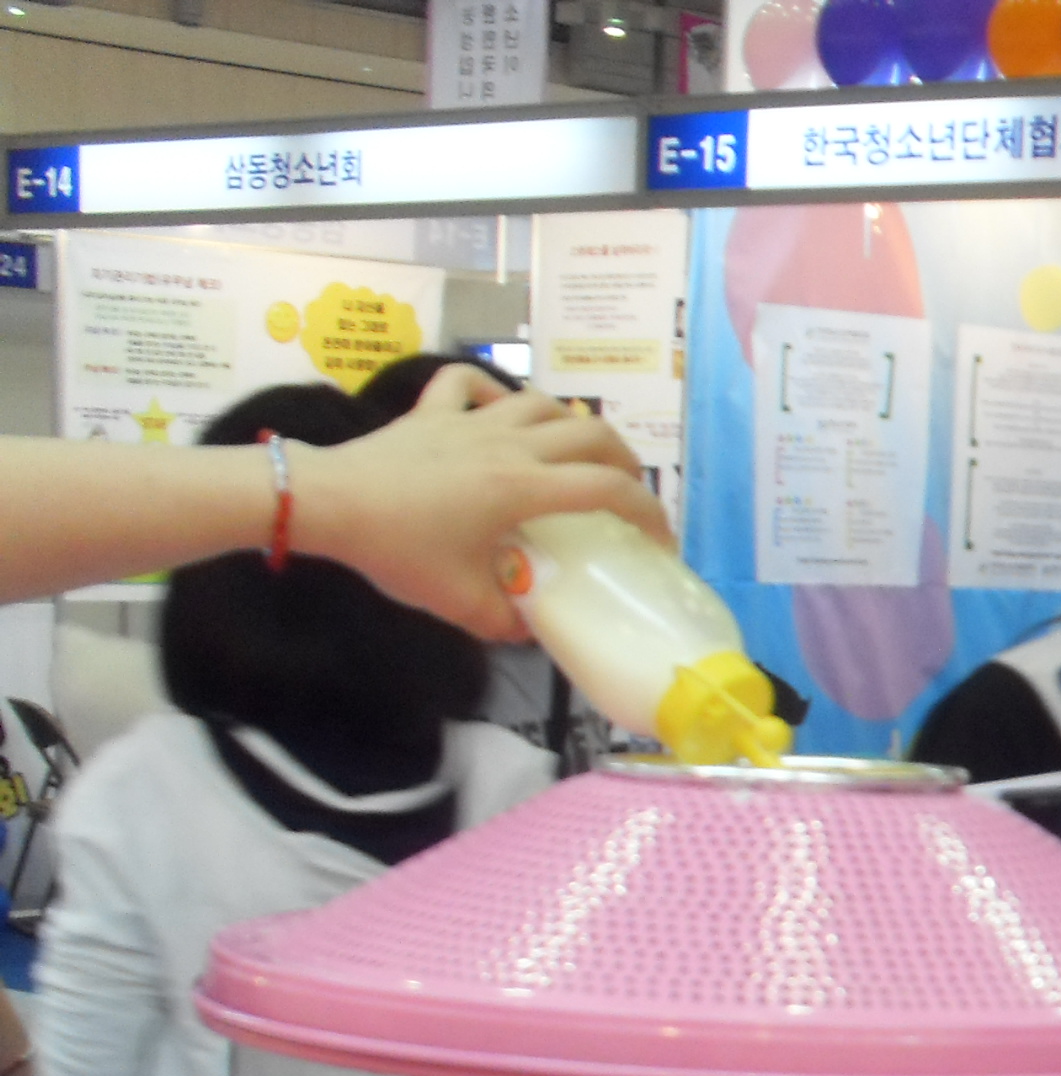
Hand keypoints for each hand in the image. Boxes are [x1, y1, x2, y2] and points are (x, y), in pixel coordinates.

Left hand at [296, 365, 668, 642]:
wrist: (325, 501)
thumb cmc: (396, 549)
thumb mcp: (459, 603)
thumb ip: (506, 621)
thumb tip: (531, 629)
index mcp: (524, 488)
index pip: (609, 489)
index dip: (648, 512)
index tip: (658, 540)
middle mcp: (509, 445)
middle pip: (592, 432)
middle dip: (625, 459)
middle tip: (627, 490)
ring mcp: (471, 420)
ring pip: (542, 402)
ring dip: (572, 424)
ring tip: (578, 452)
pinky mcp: (433, 411)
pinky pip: (471, 384)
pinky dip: (493, 392)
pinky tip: (499, 411)